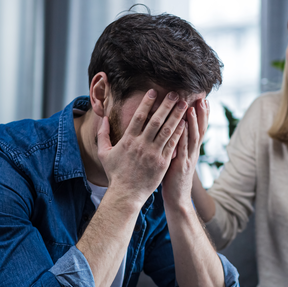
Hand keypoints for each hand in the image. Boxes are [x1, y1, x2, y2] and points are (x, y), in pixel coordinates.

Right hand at [97, 90, 187, 204]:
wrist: (126, 194)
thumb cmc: (115, 174)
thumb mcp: (104, 154)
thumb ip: (102, 135)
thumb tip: (103, 119)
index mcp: (128, 140)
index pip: (139, 117)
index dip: (146, 103)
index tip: (153, 92)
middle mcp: (142, 145)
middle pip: (156, 120)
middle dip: (166, 105)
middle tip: (174, 93)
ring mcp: (154, 153)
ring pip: (167, 130)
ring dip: (176, 115)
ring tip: (183, 104)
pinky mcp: (163, 162)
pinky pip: (173, 144)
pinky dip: (179, 133)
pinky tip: (185, 123)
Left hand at [162, 98, 209, 208]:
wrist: (177, 199)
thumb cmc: (174, 179)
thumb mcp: (177, 159)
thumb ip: (177, 146)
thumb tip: (173, 132)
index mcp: (191, 150)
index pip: (199, 129)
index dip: (202, 115)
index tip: (203, 100)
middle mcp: (193, 152)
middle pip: (200, 130)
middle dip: (202, 114)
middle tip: (203, 98)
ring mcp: (188, 159)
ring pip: (192, 137)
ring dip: (193, 122)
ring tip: (192, 107)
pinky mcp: (181, 165)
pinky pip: (182, 147)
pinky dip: (183, 136)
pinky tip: (181, 126)